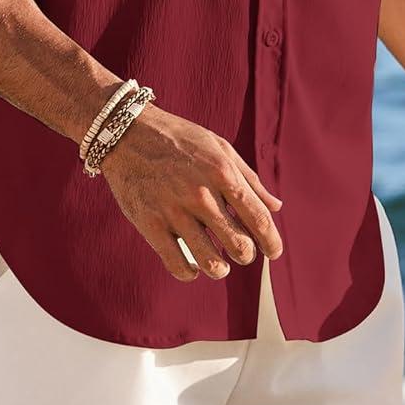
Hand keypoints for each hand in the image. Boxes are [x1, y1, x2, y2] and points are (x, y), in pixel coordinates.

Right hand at [94, 104, 284, 282]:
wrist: (127, 132)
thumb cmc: (179, 138)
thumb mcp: (220, 147)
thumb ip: (249, 178)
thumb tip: (277, 207)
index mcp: (222, 172)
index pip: (259, 218)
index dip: (271, 242)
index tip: (274, 252)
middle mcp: (201, 194)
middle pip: (239, 245)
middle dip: (247, 255)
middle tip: (242, 252)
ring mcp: (174, 211)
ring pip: (211, 262)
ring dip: (220, 268)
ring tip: (220, 264)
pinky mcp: (149, 224)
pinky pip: (177, 265)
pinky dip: (190, 273)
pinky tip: (192, 266)